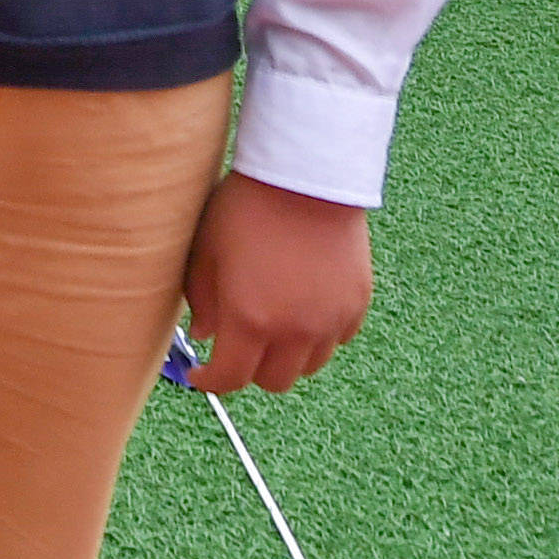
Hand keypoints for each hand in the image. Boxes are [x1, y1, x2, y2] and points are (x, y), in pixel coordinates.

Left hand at [171, 172, 373, 395]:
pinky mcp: (357, 304)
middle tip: (236, 346)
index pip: (230, 379)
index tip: (201, 373)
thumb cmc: (246, 207)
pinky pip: (338, 339)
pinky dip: (319, 335)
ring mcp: (331, 320)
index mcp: (250, 320)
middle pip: (273, 381)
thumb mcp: (206, 251)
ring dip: (287, 356)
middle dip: (249, 370)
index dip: (210, 382)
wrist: (306, 176)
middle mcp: (295, 330)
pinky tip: (303, 308)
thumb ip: (201, 300)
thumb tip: (203, 335)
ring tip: (272, 325)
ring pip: (309, 365)